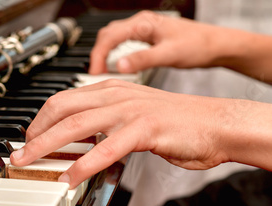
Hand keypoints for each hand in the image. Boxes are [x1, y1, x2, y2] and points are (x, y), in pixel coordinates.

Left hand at [9, 79, 265, 188]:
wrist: (216, 123)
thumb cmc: (175, 124)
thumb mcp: (132, 117)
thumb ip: (105, 124)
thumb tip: (80, 143)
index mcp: (111, 91)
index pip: (64, 100)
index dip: (40, 119)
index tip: (28, 138)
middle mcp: (116, 96)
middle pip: (61, 110)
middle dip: (34, 133)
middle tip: (19, 154)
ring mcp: (129, 111)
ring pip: (76, 126)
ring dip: (47, 146)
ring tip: (30, 163)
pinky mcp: (144, 129)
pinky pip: (105, 148)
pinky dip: (83, 164)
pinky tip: (70, 178)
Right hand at [89, 11, 224, 73]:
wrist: (217, 45)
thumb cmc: (198, 46)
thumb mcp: (168, 55)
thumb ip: (142, 60)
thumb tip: (119, 66)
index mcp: (143, 24)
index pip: (109, 38)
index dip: (98, 57)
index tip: (94, 74)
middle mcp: (141, 24)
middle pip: (107, 36)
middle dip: (98, 55)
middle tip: (95, 75)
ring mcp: (144, 30)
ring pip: (113, 39)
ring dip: (105, 55)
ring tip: (102, 73)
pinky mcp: (147, 38)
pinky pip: (123, 43)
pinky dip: (114, 55)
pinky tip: (117, 66)